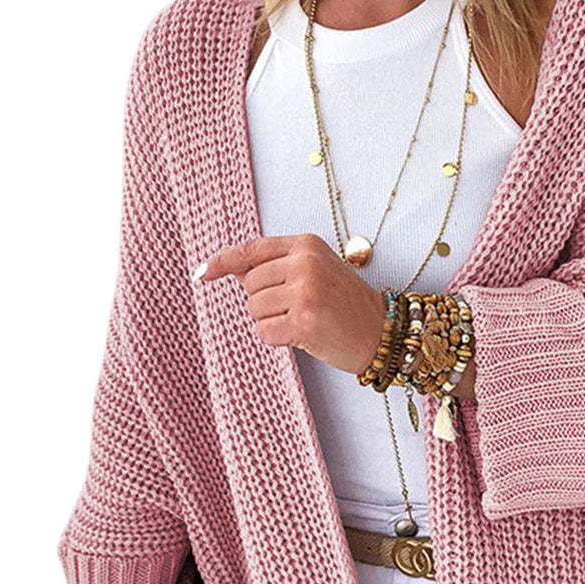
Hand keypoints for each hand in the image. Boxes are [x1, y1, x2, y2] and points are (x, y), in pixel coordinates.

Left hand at [195, 234, 386, 373]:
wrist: (381, 331)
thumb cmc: (345, 302)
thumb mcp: (315, 269)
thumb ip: (277, 265)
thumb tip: (230, 268)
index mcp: (306, 245)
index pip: (252, 250)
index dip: (223, 262)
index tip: (203, 273)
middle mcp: (305, 264)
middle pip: (250, 284)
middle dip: (264, 301)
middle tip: (296, 307)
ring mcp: (305, 292)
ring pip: (254, 309)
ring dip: (271, 321)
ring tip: (301, 320)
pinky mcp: (304, 322)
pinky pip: (264, 332)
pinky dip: (277, 338)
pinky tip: (302, 335)